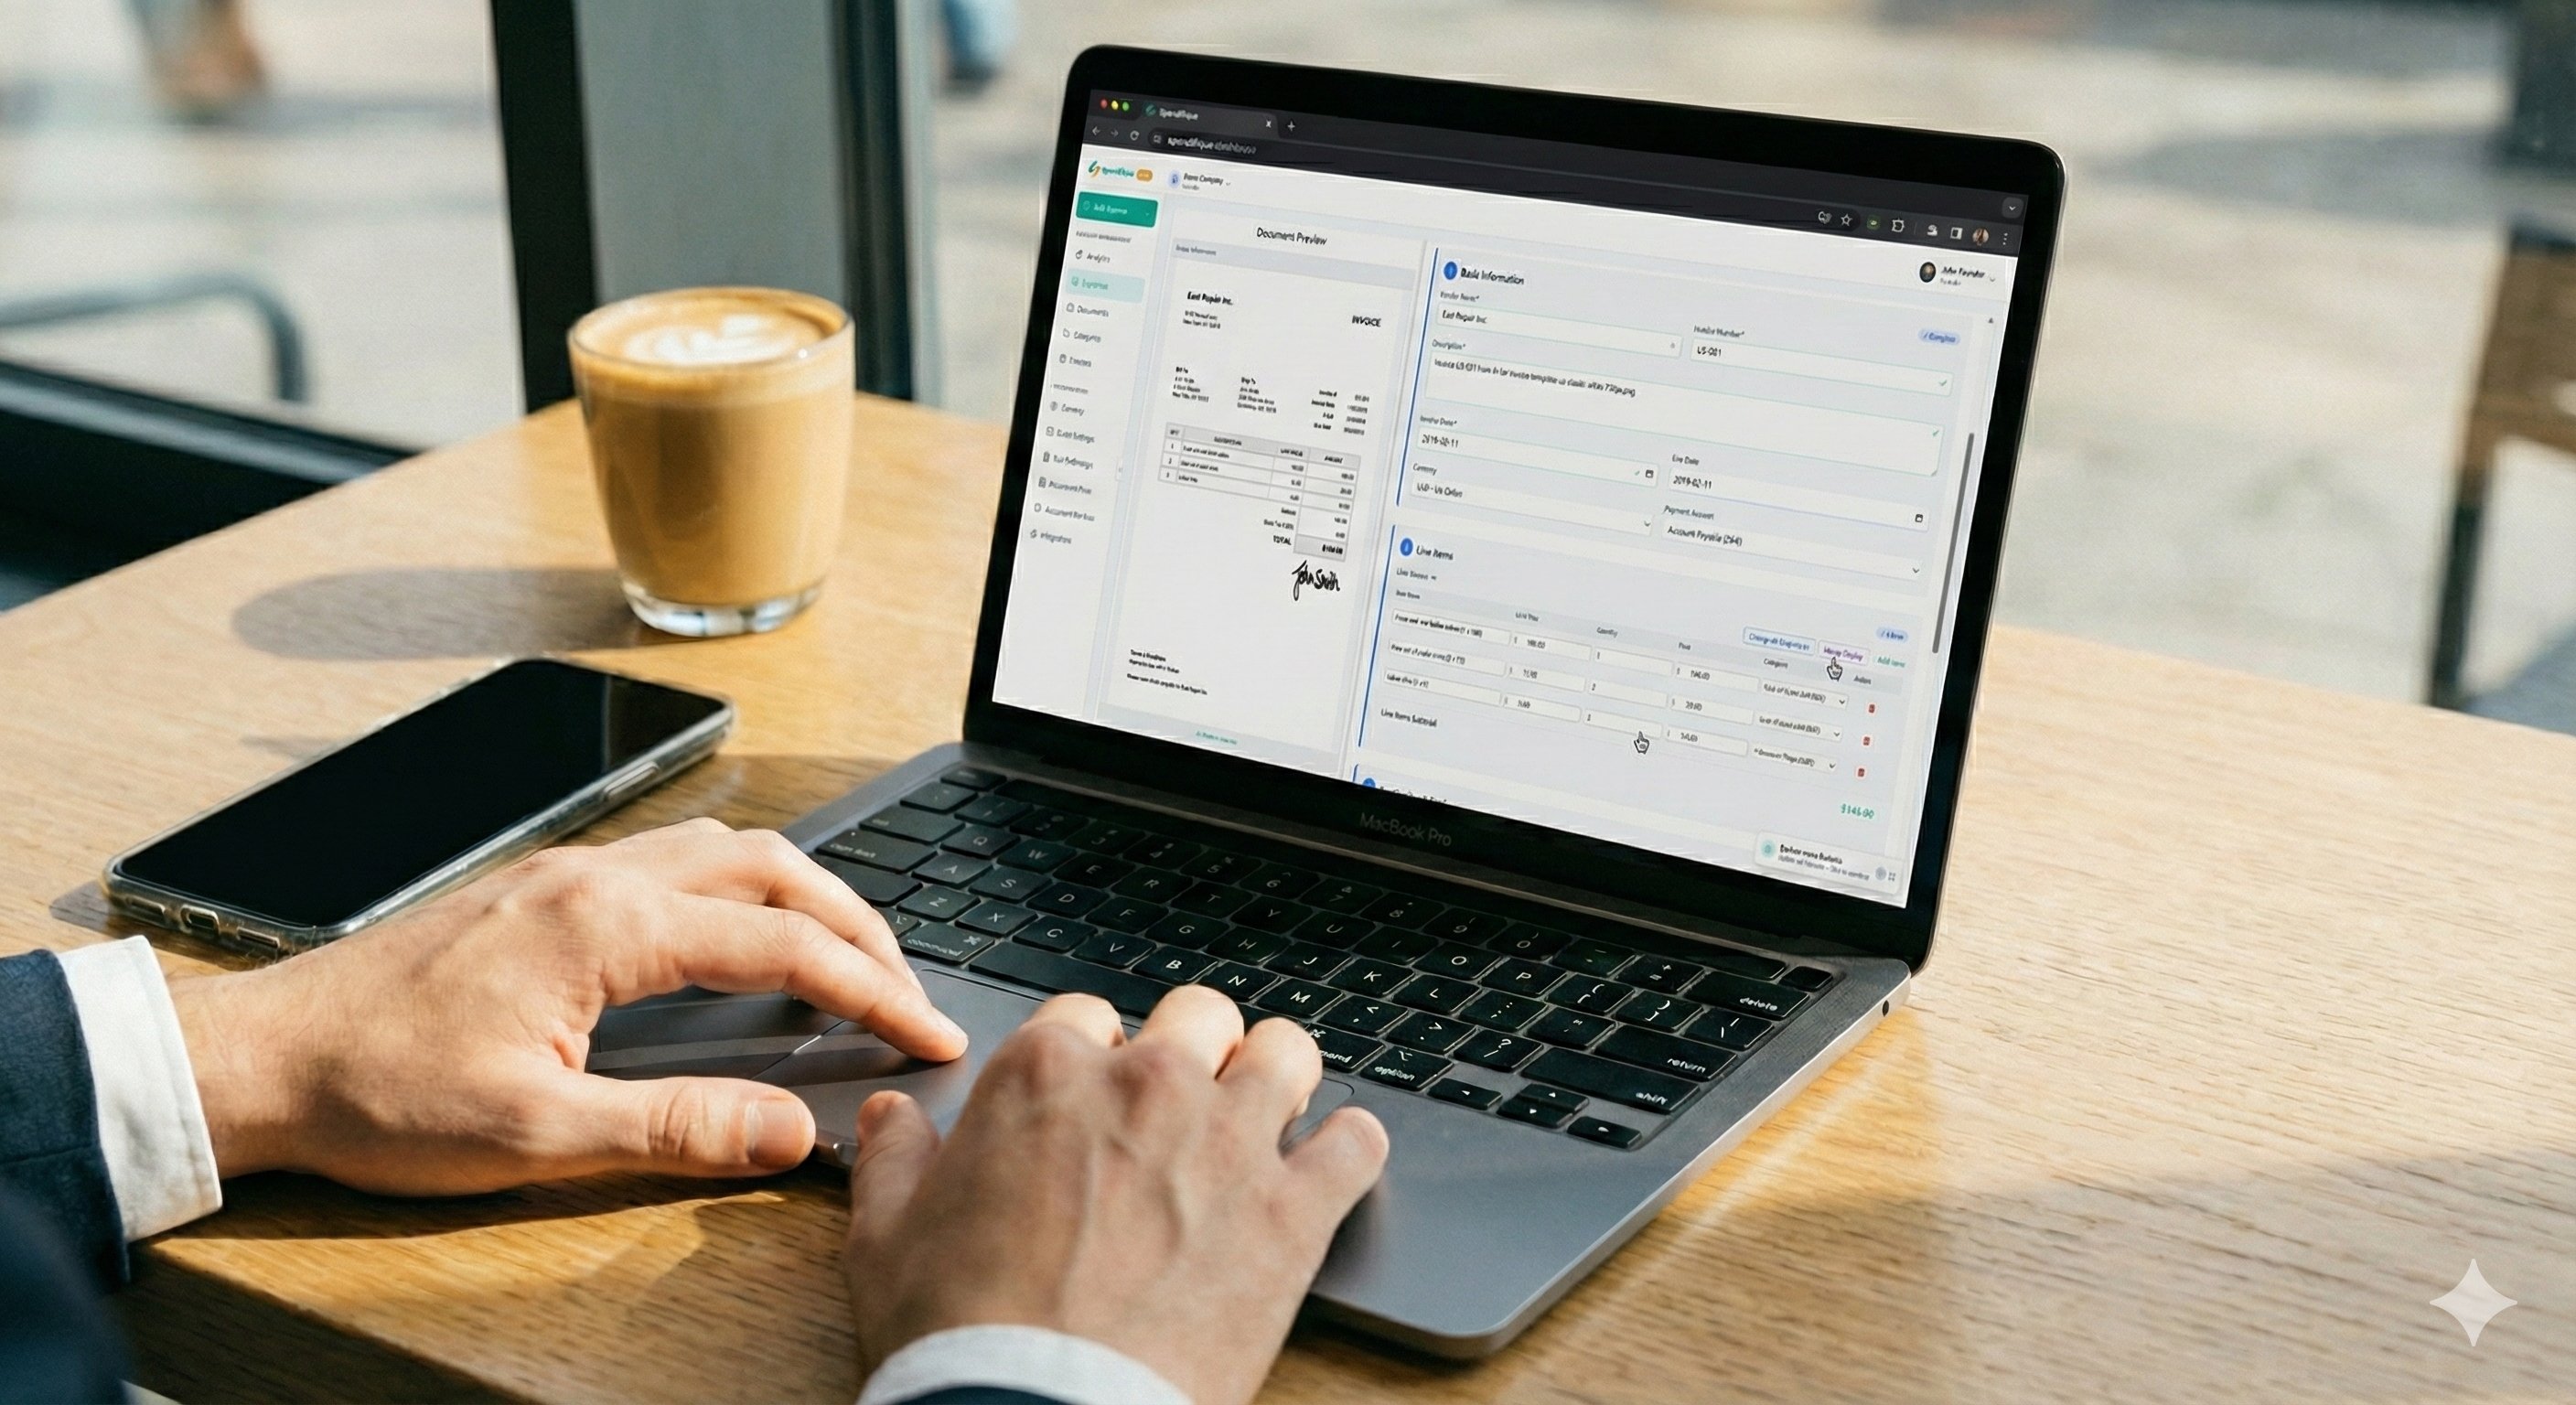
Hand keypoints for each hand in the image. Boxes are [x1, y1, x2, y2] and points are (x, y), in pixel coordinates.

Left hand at [167, 819, 965, 1191]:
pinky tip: (740, 939)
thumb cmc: (379, 1094)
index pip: (784, 946)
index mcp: (606, 927)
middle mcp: (596, 877)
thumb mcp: (536, 1137)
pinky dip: (742, 890)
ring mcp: (566, 874)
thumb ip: (677, 1126)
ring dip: (802, 896)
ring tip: (846, 956)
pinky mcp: (541, 890)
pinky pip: (675, 861)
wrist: (262, 1055)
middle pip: (773, 868)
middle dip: (859, 924)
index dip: (873, 992)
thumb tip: (792, 1130)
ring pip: (725, 850)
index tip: (928, 1032)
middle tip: (908, 987)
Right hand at [843, 986, 1389, 1404]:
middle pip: (1197, 1015)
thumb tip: (892, 1120)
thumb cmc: (961, 1336)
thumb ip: (894, 1162)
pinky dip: (1348, 1151)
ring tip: (1268, 1115)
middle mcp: (1147, 1084)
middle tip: (1184, 1106)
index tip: (1096, 1095)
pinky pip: (1358, 1143)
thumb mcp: (887, 1241)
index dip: (1092, 1055)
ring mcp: (1231, 1140)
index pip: (1085, 1013)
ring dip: (1278, 1077)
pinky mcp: (1296, 1211)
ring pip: (1287, 1051)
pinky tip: (1329, 1168)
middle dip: (1192, 1052)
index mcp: (1046, 1075)